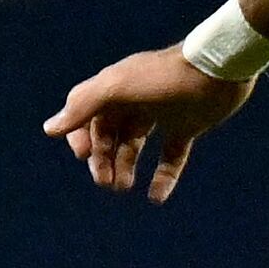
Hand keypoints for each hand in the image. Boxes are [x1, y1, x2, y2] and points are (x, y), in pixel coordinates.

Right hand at [42, 49, 250, 203]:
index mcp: (115, 87)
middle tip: (106, 183)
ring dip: (126, 167)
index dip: (80, 136)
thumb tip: (50, 129)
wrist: (218, 70)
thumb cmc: (165, 76)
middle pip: (110, 134)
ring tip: (123, 188)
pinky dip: (163, 177)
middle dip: (103, 159)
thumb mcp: (117, 87)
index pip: (86, 114)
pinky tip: (156, 197)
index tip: (83, 156)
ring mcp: (162, 113)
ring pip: (136, 146)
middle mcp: (136, 99)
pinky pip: (171, 156)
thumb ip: (83, 105)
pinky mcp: (188, 126)